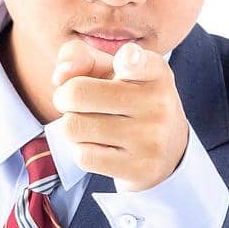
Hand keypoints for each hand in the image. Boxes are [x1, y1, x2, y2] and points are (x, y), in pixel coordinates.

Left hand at [51, 37, 188, 191]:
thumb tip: (60, 75)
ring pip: (74, 127)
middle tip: (74, 104)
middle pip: (77, 93)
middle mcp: (158, 104)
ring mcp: (151, 139)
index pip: (139, 61)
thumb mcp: (112, 72)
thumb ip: (81, 59)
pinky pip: (83, 156)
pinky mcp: (141, 169)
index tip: (124, 61)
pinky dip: (81, 151)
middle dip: (63, 98)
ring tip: (90, 126)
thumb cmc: (128, 102)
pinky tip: (98, 147)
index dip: (128, 59)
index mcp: (155, 73)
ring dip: (72, 127)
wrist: (168, 150)